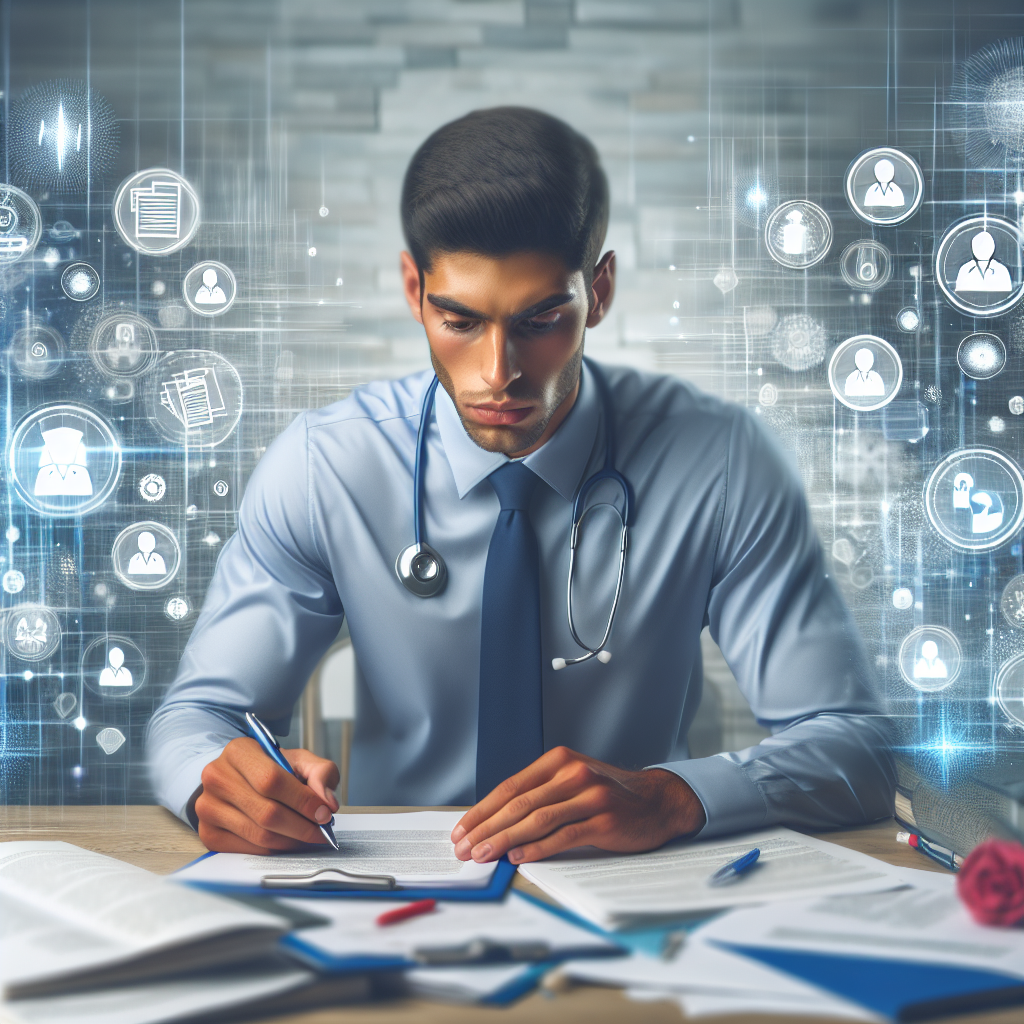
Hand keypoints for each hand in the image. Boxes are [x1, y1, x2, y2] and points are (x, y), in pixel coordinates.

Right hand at [195, 737, 339, 853]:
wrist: (240, 780)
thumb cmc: (271, 769)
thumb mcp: (299, 760)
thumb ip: (321, 772)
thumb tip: (327, 803)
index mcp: (238, 751)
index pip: (272, 780)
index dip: (302, 800)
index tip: (325, 813)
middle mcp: (216, 777)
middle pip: (267, 812)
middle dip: (302, 826)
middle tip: (322, 830)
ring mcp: (207, 808)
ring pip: (260, 835)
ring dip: (292, 840)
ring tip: (309, 836)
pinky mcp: (208, 834)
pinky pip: (249, 850)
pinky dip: (275, 849)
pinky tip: (288, 841)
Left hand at [451, 746, 705, 864]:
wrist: (658, 800)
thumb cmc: (609, 794)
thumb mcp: (573, 782)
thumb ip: (541, 794)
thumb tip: (495, 823)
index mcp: (559, 760)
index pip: (510, 787)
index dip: (482, 810)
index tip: (462, 830)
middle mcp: (573, 773)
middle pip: (519, 803)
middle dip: (486, 827)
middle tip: (464, 848)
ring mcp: (590, 795)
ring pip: (537, 819)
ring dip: (504, 839)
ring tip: (483, 855)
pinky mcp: (604, 820)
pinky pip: (563, 836)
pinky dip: (537, 848)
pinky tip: (518, 857)